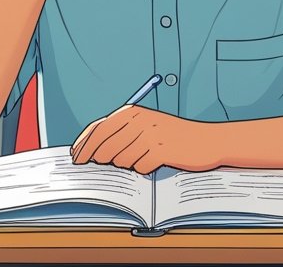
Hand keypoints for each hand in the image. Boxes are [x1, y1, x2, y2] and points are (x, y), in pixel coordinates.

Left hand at [71, 106, 221, 174]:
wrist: (207, 140)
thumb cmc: (173, 135)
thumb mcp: (146, 125)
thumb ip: (121, 131)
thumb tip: (89, 148)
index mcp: (134, 112)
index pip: (99, 128)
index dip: (84, 144)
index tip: (76, 156)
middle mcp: (140, 121)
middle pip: (104, 146)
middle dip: (96, 159)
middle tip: (95, 167)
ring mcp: (151, 136)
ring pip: (120, 160)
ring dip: (126, 165)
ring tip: (139, 160)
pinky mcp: (161, 151)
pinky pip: (139, 168)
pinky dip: (143, 169)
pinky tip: (152, 164)